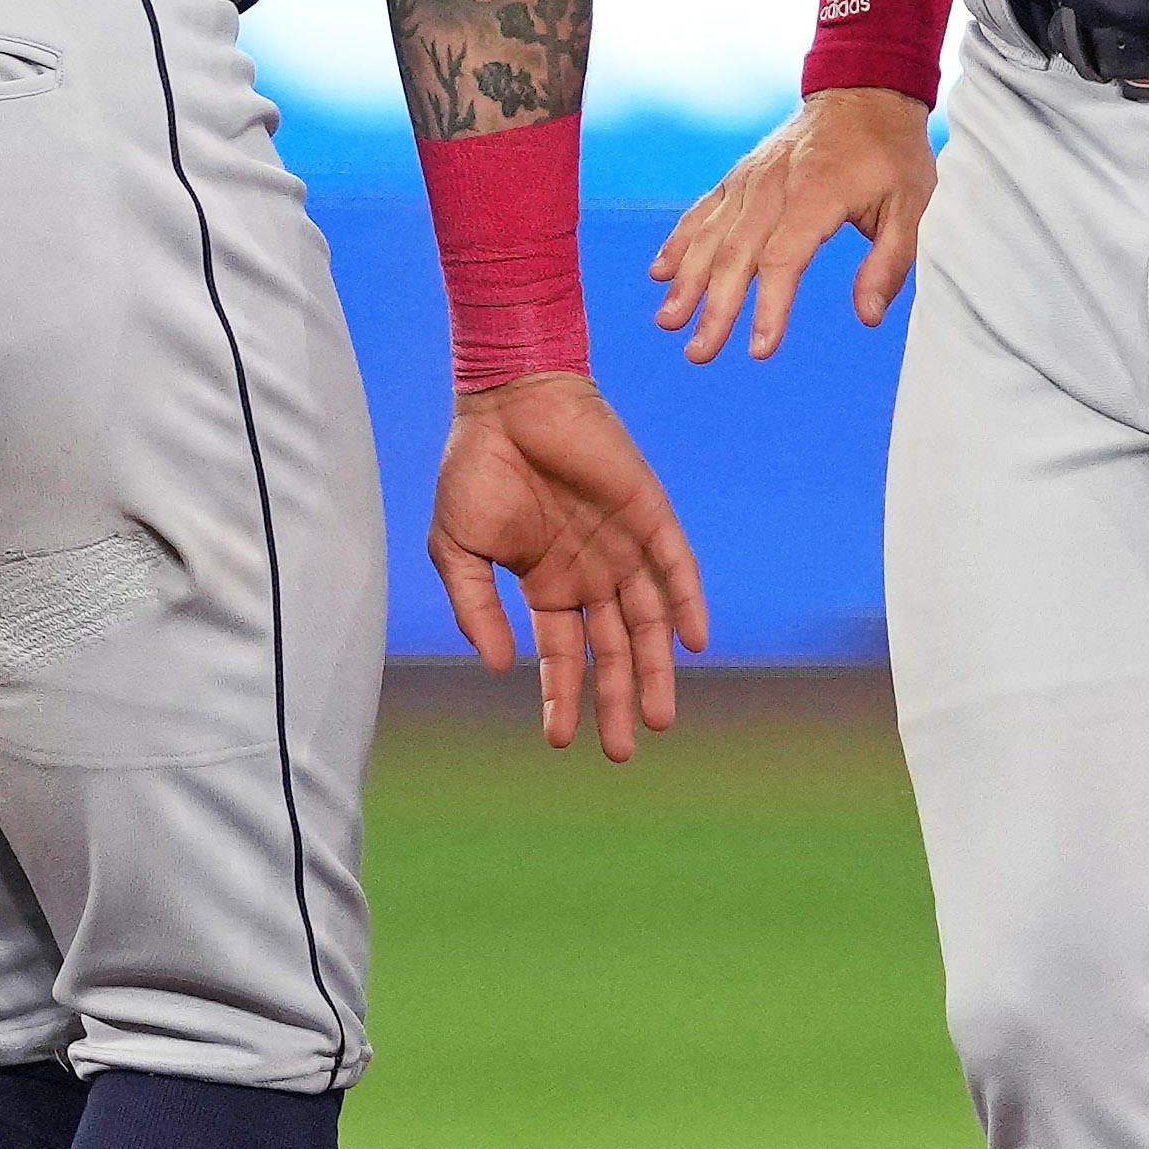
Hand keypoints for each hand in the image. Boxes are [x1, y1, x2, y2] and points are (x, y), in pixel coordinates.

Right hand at [425, 367, 708, 756]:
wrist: (507, 400)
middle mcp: (591, 572)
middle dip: (619, 698)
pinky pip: (675, 564)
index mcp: (547, 584)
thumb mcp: (458, 549)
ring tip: (660, 716)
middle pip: (614, 648)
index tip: (559, 741)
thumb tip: (497, 668)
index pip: (564, 654)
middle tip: (625, 748)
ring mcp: (623, 545)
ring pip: (649, 618)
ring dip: (657, 667)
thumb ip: (476, 608)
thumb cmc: (475, 469)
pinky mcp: (648, 513)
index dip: (563, 696)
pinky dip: (685, 601)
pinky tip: (690, 641)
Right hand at [645, 82, 938, 362]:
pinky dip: (679, 240)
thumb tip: (868, 317)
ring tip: (669, 321)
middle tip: (699, 353)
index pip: (784, 258)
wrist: (865, 92)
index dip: (769, 306)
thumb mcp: (912, 206)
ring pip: (711, 233)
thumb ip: (889, 262)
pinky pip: (703, 209)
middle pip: (737, 253)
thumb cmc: (892, 154)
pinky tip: (660, 273)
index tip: (760, 350)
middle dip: (715, 307)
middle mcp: (774, 185)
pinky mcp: (740, 175)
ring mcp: (751, 178)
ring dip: (687, 280)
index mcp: (819, 194)